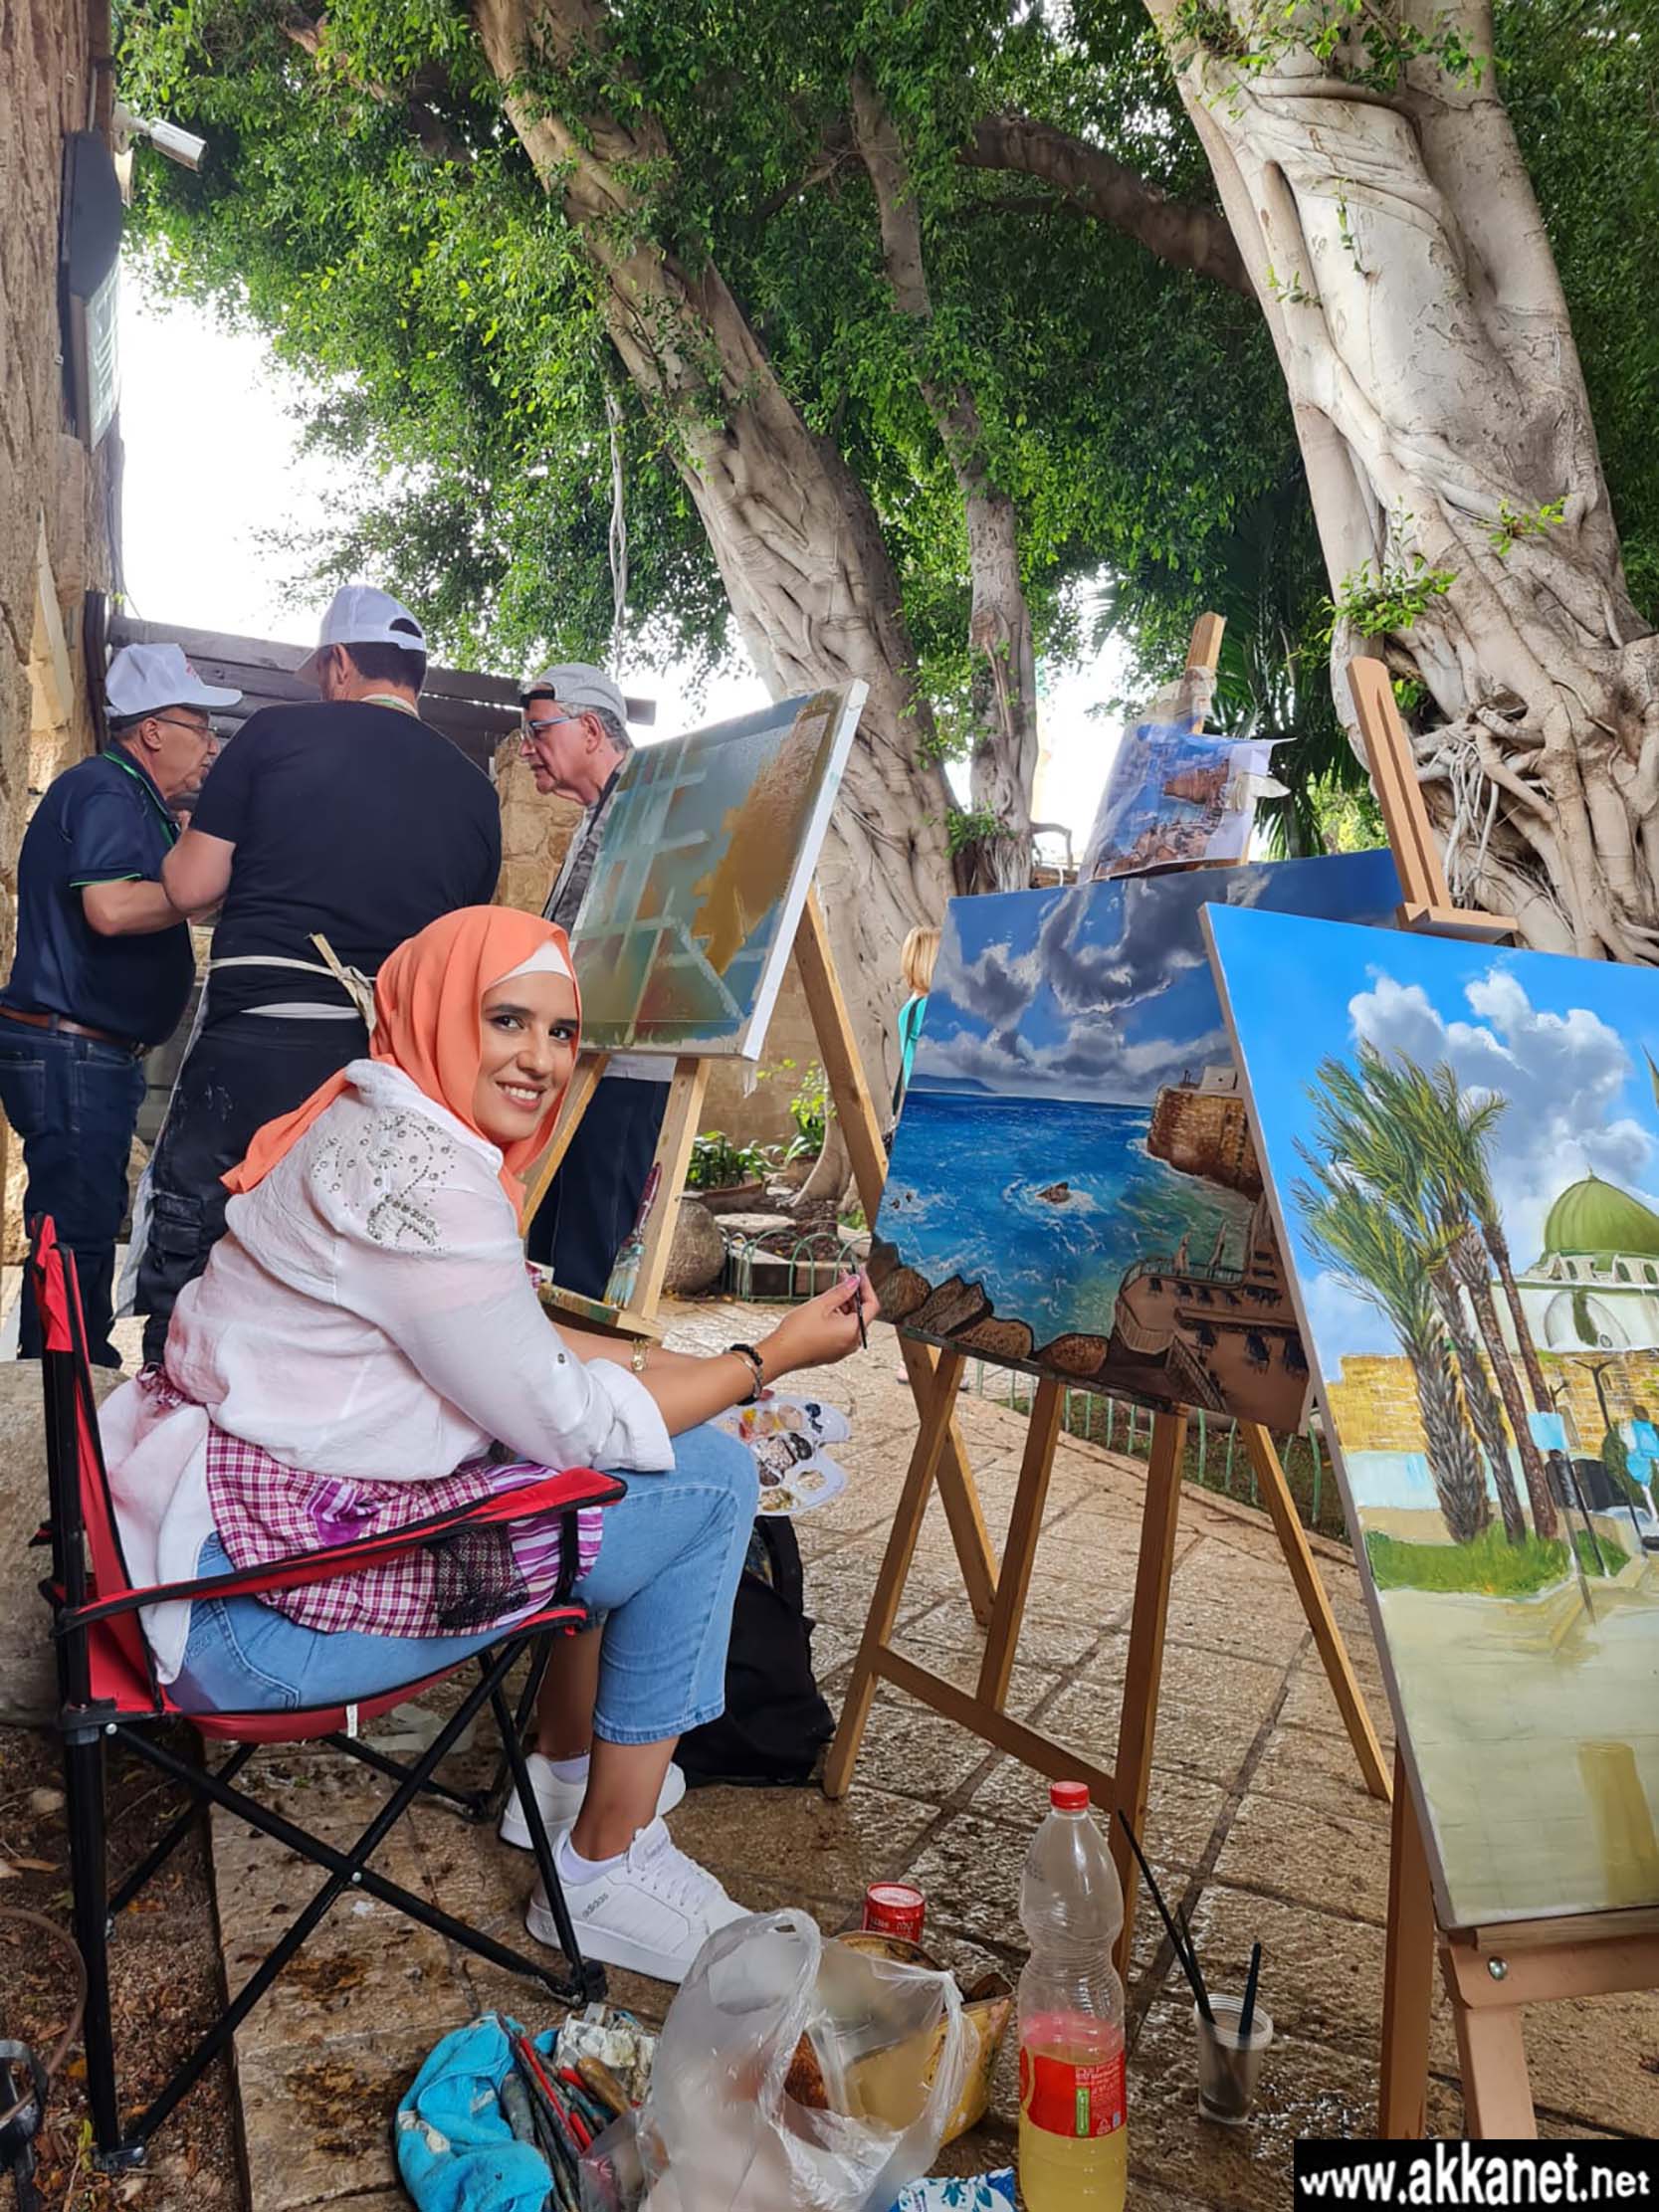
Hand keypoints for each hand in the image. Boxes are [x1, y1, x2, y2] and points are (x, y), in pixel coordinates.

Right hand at [761, 1272, 878, 1377]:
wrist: (780, 1354)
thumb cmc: (797, 1333)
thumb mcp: (821, 1305)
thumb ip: (842, 1291)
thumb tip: (855, 1281)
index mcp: (854, 1331)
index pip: (871, 1304)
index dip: (866, 1285)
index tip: (859, 1273)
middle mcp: (852, 1342)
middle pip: (861, 1312)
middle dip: (853, 1294)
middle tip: (843, 1277)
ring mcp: (843, 1349)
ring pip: (850, 1321)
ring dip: (844, 1305)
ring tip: (830, 1292)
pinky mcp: (833, 1351)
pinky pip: (842, 1331)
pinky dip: (838, 1317)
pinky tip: (826, 1308)